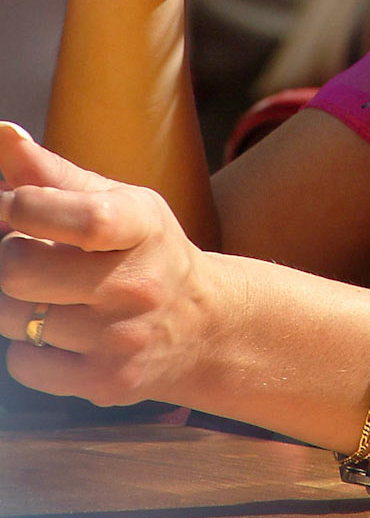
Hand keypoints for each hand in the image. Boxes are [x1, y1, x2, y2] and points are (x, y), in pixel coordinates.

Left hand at [0, 123, 220, 406]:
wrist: (202, 324)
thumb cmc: (143, 249)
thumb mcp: (116, 201)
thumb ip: (52, 173)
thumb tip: (0, 135)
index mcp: (142, 225)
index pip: (79, 217)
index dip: (25, 206)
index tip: (13, 203)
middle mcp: (137, 283)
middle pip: (20, 270)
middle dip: (7, 257)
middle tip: (24, 252)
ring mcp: (121, 338)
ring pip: (13, 317)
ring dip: (13, 300)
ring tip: (44, 290)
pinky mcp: (104, 382)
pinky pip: (22, 363)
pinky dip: (24, 345)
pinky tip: (56, 330)